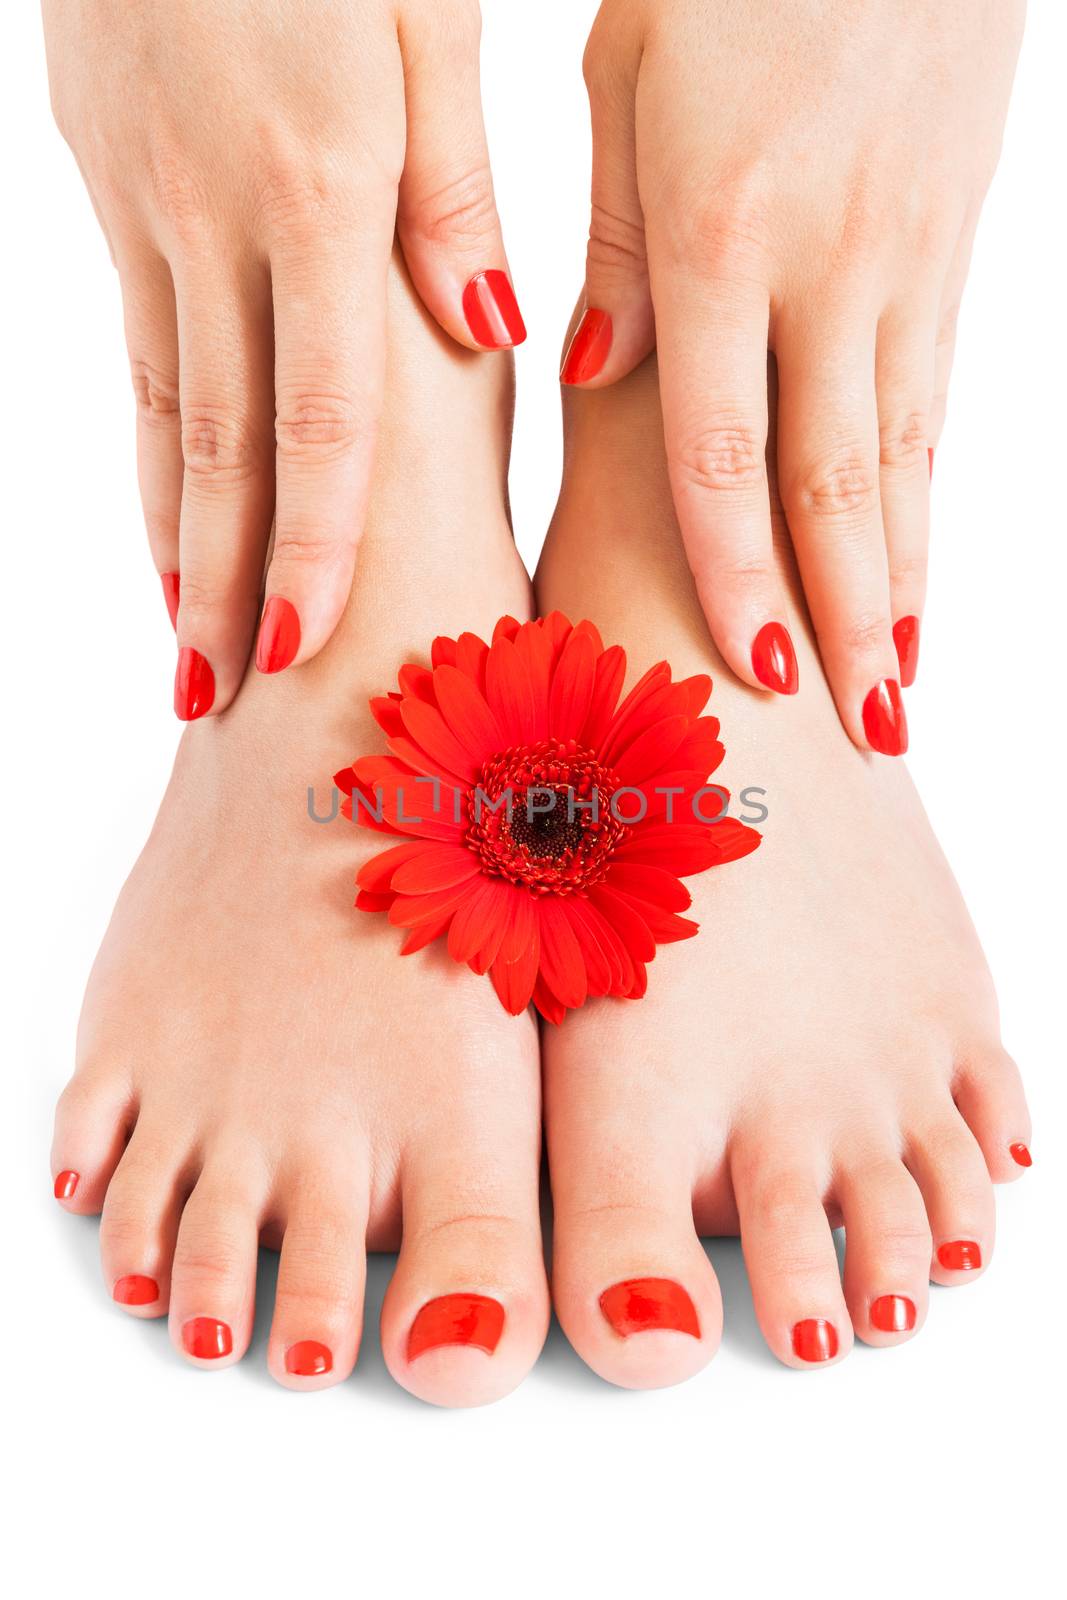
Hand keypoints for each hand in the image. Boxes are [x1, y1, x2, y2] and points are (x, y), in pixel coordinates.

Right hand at [43, 0, 523, 717]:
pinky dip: (149, 456)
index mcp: (317, 186)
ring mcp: (151, 209)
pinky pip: (137, 353)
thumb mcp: (424, 19)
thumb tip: (489, 317)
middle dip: (225, 581)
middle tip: (225, 698)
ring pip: (164, 410)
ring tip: (184, 652)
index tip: (303, 644)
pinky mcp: (114, 192)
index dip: (312, 536)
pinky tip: (158, 529)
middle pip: (225, 441)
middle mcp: (220, 217)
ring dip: (173, 543)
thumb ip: (451, 183)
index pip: (315, 406)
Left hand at [562, 0, 1023, 750]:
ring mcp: (904, 261)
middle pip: (836, 482)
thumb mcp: (630, 81)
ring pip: (904, 459)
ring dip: (903, 588)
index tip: (753, 677)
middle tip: (857, 738)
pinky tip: (923, 579)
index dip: (739, 575)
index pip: (726, 447)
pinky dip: (929, 509)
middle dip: (847, 623)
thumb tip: (586, 368)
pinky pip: (935, 406)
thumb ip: (612, 241)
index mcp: (722, 230)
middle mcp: (828, 264)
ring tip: (898, 695)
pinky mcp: (950, 249)